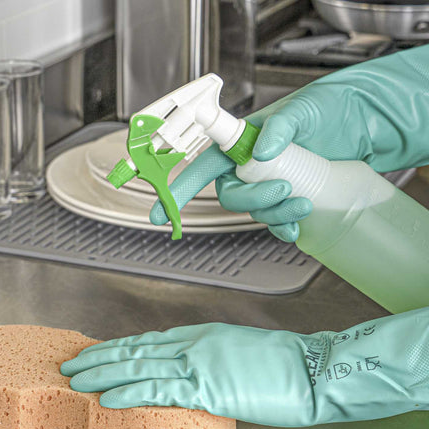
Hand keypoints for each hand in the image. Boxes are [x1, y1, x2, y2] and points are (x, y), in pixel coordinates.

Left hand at [61, 308, 428, 426]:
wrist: (314, 369)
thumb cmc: (285, 365)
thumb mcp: (240, 354)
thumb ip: (211, 361)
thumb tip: (194, 375)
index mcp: (200, 336)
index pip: (148, 342)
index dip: (118, 348)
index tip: (97, 354)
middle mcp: (192, 344)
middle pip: (135, 350)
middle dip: (100, 358)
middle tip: (72, 364)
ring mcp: (196, 364)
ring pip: (137, 367)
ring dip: (103, 373)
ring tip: (76, 379)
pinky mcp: (205, 387)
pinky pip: (157, 390)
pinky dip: (128, 393)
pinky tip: (105, 397)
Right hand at [150, 46, 428, 241]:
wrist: (358, 126)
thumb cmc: (325, 110)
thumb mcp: (303, 110)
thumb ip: (280, 126)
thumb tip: (261, 151)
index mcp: (238, 143)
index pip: (200, 168)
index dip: (178, 192)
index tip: (160, 215)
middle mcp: (246, 167)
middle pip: (231, 197)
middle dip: (254, 200)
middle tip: (283, 189)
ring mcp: (265, 185)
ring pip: (254, 212)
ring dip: (275, 214)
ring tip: (305, 201)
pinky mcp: (285, 200)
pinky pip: (273, 223)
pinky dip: (283, 228)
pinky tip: (296, 227)